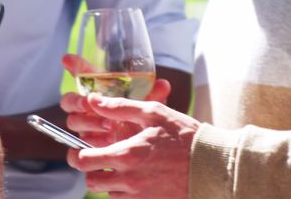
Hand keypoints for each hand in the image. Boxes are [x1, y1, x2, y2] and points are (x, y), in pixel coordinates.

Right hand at [60, 54, 170, 146]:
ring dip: (88, 122)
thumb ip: (154, 94)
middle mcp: (88, 105)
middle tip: (89, 103)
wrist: (145, 142)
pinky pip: (81, 141)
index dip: (74, 65)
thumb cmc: (142, 115)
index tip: (67, 59)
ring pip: (73, 121)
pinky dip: (93, 140)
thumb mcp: (150, 103)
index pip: (83, 72)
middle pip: (68, 100)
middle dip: (77, 101)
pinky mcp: (89, 143)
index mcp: (100, 88)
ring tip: (108, 124)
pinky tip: (107, 141)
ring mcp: (86, 124)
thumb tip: (163, 85)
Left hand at [66, 94, 198, 197]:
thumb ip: (120, 108)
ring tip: (128, 167)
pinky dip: (128, 193)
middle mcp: (129, 180)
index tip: (80, 150)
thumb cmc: (185, 136)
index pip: (84, 161)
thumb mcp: (154, 113)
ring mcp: (139, 197)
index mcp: (126, 155)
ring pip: (110, 193)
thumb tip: (94, 101)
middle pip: (92, 182)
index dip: (77, 154)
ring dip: (112, 182)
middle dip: (93, 171)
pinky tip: (142, 179)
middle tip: (103, 160)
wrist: (212, 165)